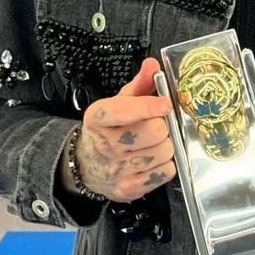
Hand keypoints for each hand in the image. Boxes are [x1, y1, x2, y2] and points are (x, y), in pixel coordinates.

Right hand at [70, 58, 175, 202]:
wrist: (87, 166)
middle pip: (154, 131)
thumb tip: (152, 65)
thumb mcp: (118, 104)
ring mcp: (116, 169)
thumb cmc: (109, 130)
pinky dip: (166, 164)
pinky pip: (165, 172)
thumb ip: (138, 84)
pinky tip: (154, 159)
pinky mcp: (128, 188)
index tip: (165, 104)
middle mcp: (104, 144)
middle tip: (157, 125)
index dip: (149, 106)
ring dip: (166, 145)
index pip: (125, 110)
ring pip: (163, 151)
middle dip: (162, 126)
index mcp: (98, 118)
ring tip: (154, 143)